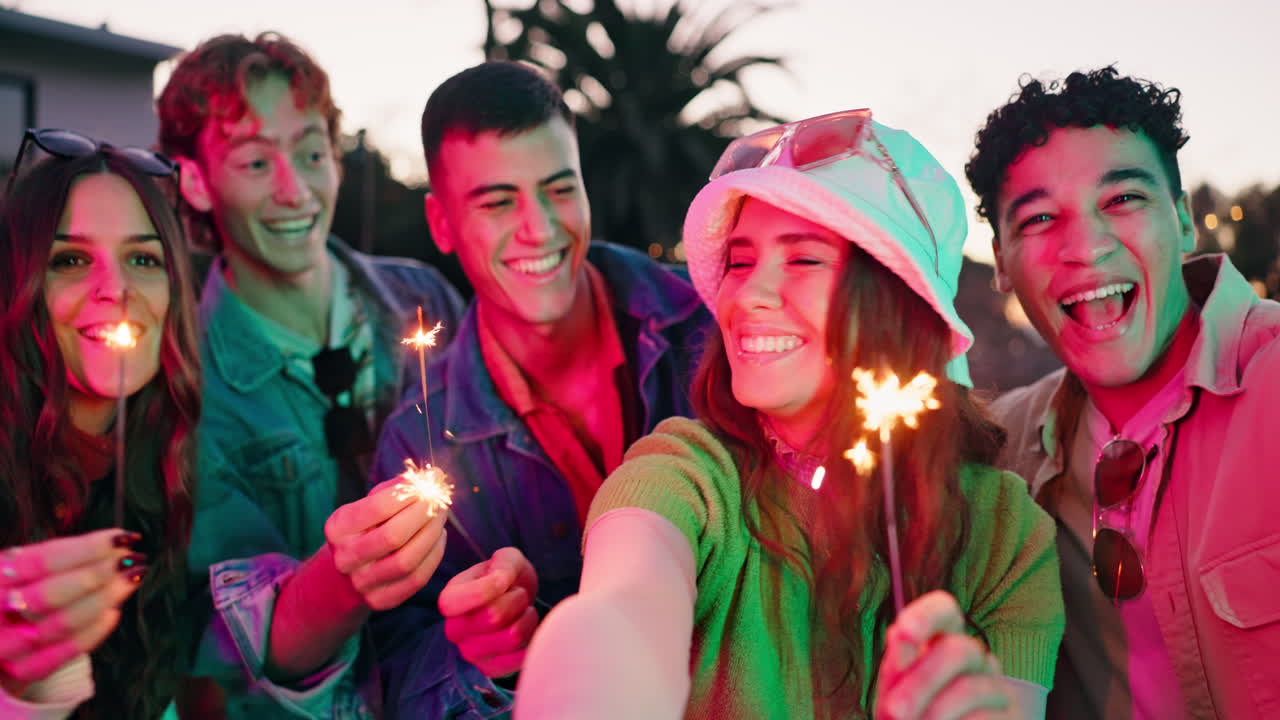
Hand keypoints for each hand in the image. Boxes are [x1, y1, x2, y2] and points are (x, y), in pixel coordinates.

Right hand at [0, 529, 145, 693]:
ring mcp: (6, 644)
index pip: (41, 560)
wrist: (0, 644)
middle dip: (96, 575)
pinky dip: (92, 633)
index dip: (85, 548)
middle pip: (48, 594)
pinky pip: (62, 655)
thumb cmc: (20, 594)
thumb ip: (63, 559)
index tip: (122, 538)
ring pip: (59, 624)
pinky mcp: (23, 670)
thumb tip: (116, 546)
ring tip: (131, 580)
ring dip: (102, 600)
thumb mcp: (28, 571)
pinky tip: (114, 613)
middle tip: (130, 560)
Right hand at [325, 477, 448, 610]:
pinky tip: (438, 538)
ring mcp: (362, 583)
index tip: (430, 481)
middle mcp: (345, 558)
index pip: (377, 507)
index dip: (409, 493)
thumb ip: (398, 489)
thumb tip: (434, 476)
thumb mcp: (370, 504)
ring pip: (407, 560)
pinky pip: (416, 579)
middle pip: (393, 536)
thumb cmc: (368, 526)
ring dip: (432, 534)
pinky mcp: (380, 600)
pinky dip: (434, 555)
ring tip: (441, 516)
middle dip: (424, 514)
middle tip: (440, 500)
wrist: (349, 571)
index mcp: (338, 528)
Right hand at [439, 547, 538, 677]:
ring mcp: (470, 653)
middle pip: (492, 617)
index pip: (453, 602)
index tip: (504, 578)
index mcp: (450, 599)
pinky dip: (532, 637)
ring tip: (524, 610)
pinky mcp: (491, 669)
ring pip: (511, 636)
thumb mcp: (507, 559)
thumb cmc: (508, 580)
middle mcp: (454, 629)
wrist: (518, 603)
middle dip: (516, 599)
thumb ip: (503, 563)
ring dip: (527, 617)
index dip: (487, 589)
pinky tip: (525, 628)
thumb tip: (501, 581)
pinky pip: (520, 656)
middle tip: (518, 594)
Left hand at [874, 591, 1011, 719]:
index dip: (927, 615)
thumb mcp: (895, 692)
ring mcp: (995, 687)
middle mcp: (973, 658)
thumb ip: (898, 667)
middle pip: (958, 650)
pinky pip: (983, 717)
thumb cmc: (911, 715)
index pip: (944, 610)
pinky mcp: (1010, 715)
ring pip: (970, 688)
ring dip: (934, 711)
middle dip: (921, 681)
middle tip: (893, 710)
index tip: (903, 631)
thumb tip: (899, 634)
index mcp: (941, 642)